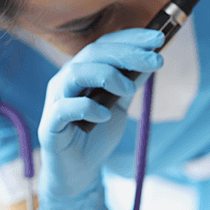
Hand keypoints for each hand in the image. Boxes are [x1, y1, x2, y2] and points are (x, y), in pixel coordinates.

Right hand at [37, 28, 163, 209]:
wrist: (80, 171)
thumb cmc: (97, 133)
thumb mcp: (120, 104)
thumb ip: (130, 82)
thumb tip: (152, 60)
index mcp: (84, 71)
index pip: (105, 44)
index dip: (131, 38)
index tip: (159, 38)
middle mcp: (67, 80)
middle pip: (94, 53)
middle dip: (128, 53)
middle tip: (156, 60)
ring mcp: (56, 101)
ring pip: (75, 73)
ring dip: (107, 75)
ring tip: (129, 89)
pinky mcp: (50, 125)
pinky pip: (64, 108)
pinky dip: (86, 107)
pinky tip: (105, 115)